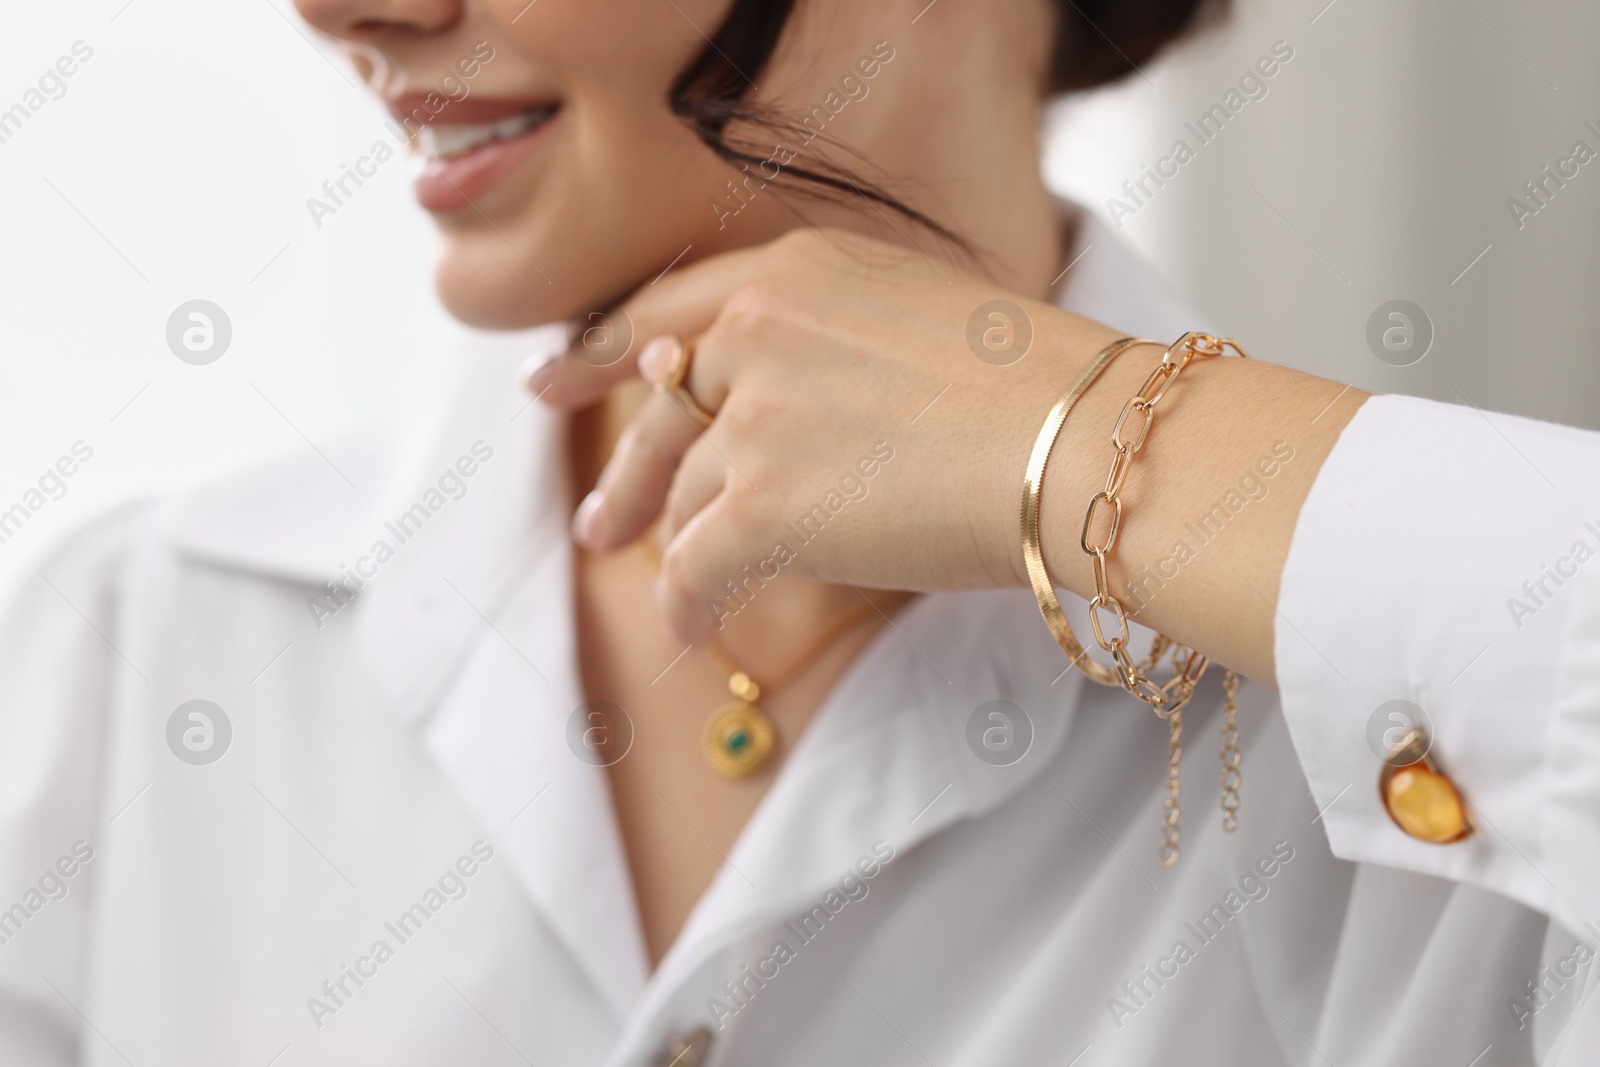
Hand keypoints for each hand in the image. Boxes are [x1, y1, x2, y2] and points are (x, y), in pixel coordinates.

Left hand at [529, 228, 1121, 642]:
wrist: (1081, 443)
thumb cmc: (1045, 388)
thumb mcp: (927, 313)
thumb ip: (836, 339)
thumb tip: (787, 400)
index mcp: (798, 271)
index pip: (670, 310)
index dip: (604, 349)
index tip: (555, 379)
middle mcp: (757, 330)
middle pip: (662, 409)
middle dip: (629, 472)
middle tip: (600, 518)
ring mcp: (753, 417)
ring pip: (687, 496)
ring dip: (675, 546)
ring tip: (678, 590)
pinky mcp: (758, 507)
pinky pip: (692, 567)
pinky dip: (685, 602)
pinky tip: (691, 627)